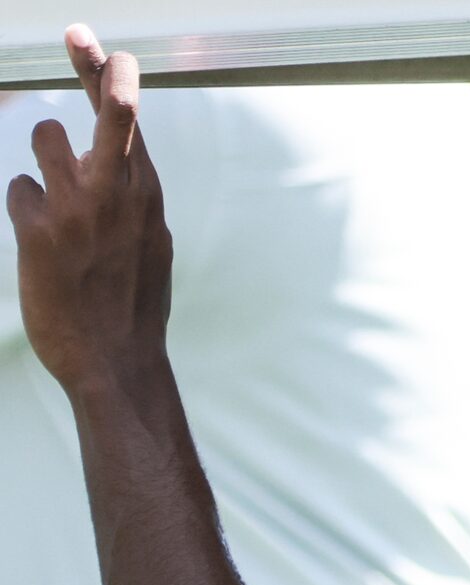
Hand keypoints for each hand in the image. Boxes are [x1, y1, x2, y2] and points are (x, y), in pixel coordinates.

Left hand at [7, 26, 171, 393]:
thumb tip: (116, 165)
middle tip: (76, 33)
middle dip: (97, 70)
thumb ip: (133, 200)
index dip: (109, 73)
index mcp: (146, 196)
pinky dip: (26, 210)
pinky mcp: (39, 230)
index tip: (92, 42)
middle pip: (109, 109)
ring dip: (44, 160)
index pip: (130, 120)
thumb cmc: (130, 310)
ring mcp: (78, 208)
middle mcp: (117, 194)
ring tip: (57, 204)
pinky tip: (44, 248)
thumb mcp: (151, 249)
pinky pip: (19, 189)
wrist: (114, 367)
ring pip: (46, 134)